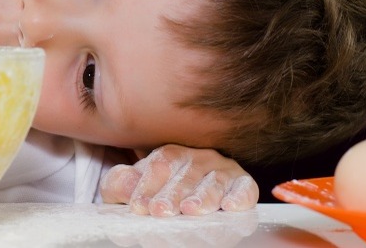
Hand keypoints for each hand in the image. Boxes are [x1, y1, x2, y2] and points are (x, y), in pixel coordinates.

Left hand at [100, 144, 258, 216]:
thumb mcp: (129, 187)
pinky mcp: (243, 183)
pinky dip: (240, 196)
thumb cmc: (153, 193)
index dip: (148, 185)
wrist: (180, 199)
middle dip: (172, 194)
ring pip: (214, 181)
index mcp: (170, 155)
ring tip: (190, 210)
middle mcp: (198, 158)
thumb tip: (128, 184)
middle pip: (186, 174)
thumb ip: (120, 183)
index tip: (139, 206)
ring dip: (203, 197)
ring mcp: (222, 170)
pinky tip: (230, 207)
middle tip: (161, 211)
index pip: (159, 165)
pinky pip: (245, 187)